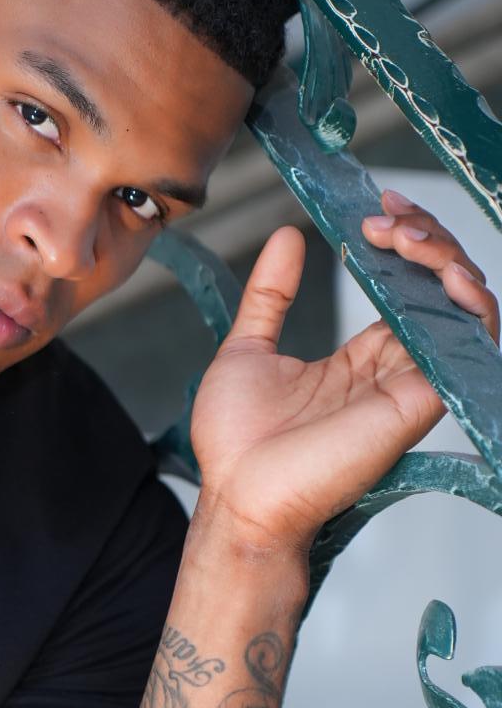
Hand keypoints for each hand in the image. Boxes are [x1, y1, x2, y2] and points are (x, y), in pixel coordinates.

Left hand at [190, 188, 498, 552]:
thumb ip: (272, 295)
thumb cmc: (237, 441)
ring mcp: (411, 383)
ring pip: (465, 309)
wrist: (237, 495)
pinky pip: (469, 345)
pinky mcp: (420, 400)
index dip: (401, 242)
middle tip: (385, 219)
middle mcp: (394, 368)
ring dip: (447, 260)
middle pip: (441, 289)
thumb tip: (286, 236)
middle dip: (425, 238)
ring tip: (405, 237)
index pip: (405, 287)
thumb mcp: (247, 348)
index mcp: (360, 358)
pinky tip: (445, 276)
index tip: (372, 212)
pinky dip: (470, 304)